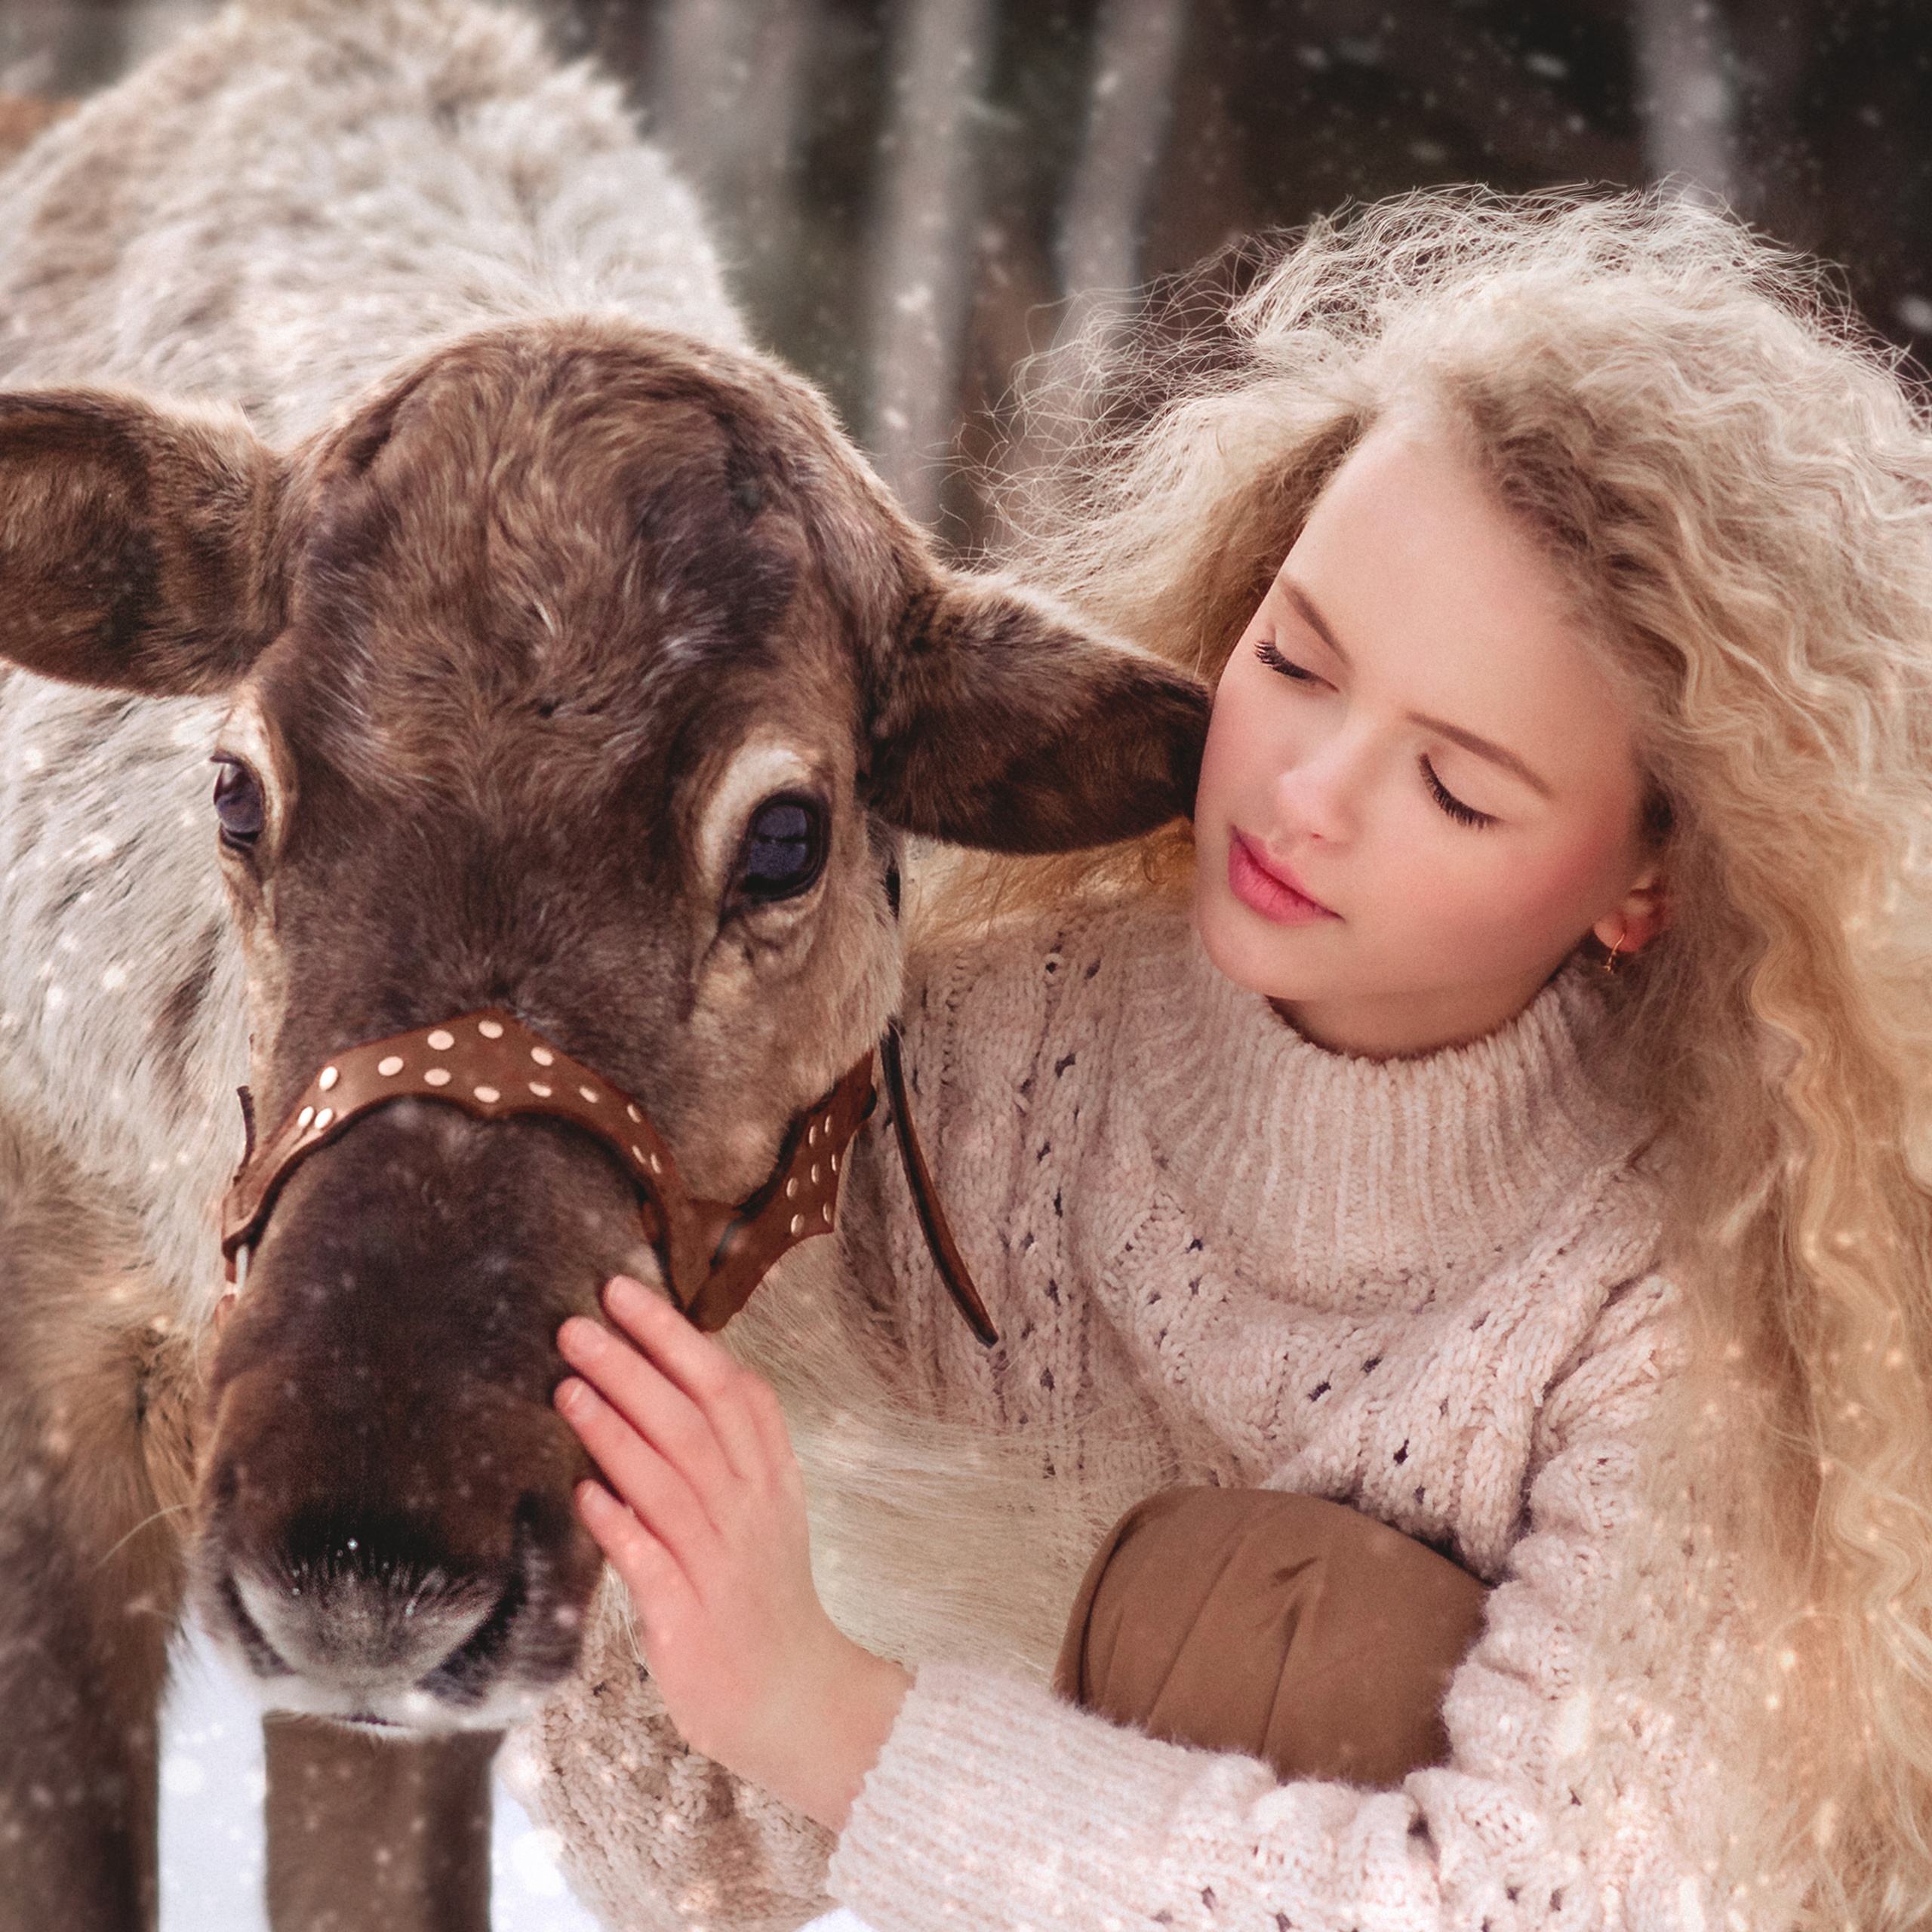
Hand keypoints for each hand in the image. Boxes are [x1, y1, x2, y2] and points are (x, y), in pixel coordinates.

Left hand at [555, 1276, 909, 1832]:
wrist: (791, 1694)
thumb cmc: (760, 1590)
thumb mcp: (764, 1503)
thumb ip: (725, 1444)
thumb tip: (659, 1376)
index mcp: (769, 1473)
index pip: (728, 1385)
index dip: (675, 1336)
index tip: (624, 1293)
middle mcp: (749, 1507)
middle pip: (690, 1422)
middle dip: (632, 1367)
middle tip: (574, 1325)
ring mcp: (720, 1561)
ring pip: (668, 1482)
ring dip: (615, 1431)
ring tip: (566, 1387)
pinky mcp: (689, 1617)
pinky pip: (651, 1562)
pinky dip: (617, 1525)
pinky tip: (582, 1494)